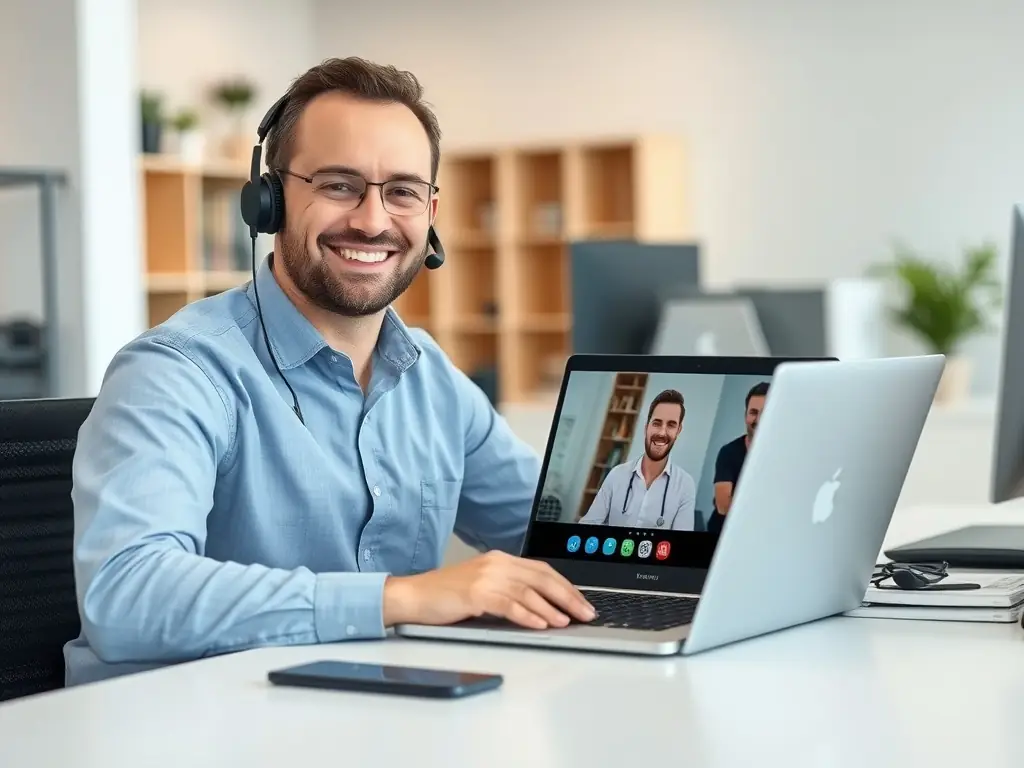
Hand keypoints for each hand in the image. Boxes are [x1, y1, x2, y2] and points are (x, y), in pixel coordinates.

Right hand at [383, 551, 596, 629]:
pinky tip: (539, 624)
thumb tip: (543, 606)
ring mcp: (485, 577)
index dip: (565, 586)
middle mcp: (496, 563)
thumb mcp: (482, 586)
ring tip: (566, 622)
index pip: (542, 570)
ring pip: (528, 591)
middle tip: (585, 613)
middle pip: (541, 578)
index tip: (582, 601)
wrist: (413, 595)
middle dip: (567, 596)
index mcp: (500, 559)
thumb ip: (509, 590)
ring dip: (551, 608)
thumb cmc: (446, 595)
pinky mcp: (475, 593)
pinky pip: (508, 604)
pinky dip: (527, 615)